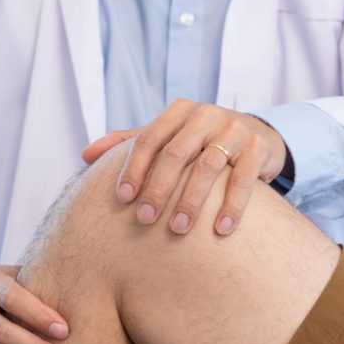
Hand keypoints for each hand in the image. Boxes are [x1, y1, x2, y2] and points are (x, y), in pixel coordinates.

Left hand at [81, 99, 287, 235]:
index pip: (149, 139)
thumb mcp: (170, 138)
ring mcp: (235, 130)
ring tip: (178, 230)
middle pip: (176, 153)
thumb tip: (84, 155)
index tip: (123, 200)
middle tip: (145, 220)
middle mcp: (206, 116)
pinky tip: (220, 230)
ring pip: (208, 167)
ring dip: (192, 201)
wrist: (259, 137)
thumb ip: (130, 144)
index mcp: (179, 112)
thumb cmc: (202, 143)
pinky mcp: (258, 147)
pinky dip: (232, 206)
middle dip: (159, 189)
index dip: (133, 169)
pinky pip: (243, 179)